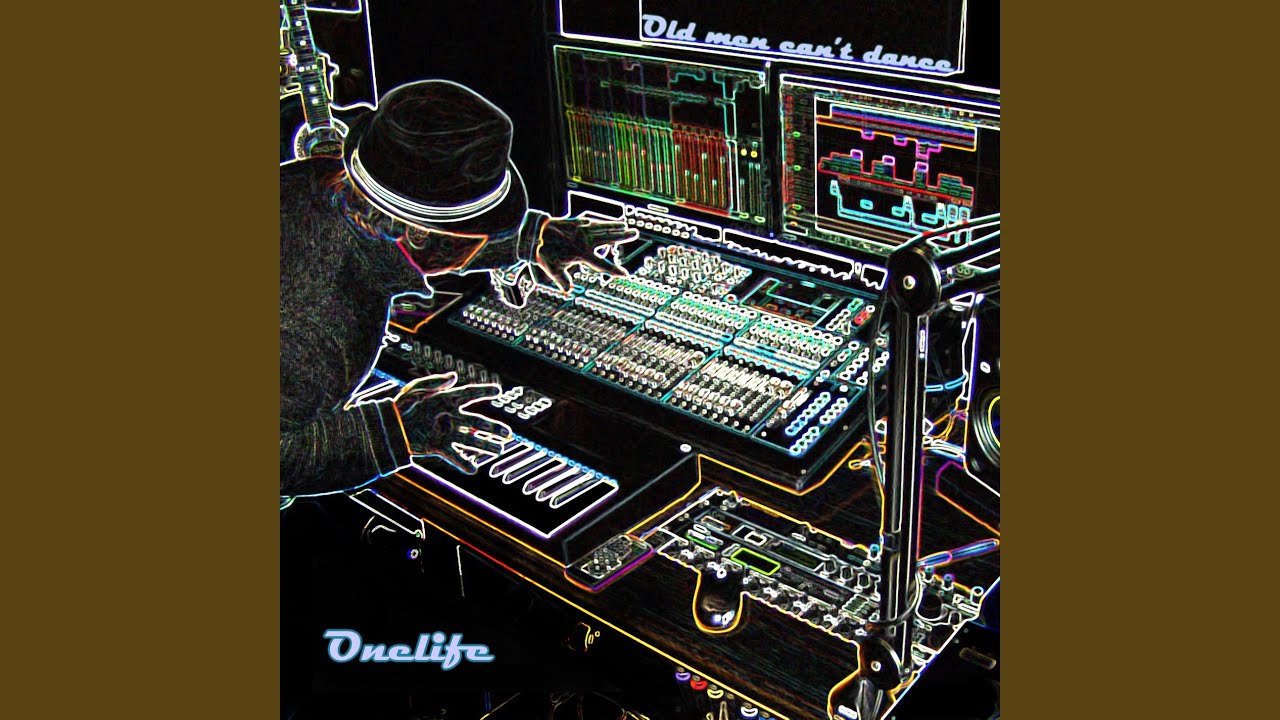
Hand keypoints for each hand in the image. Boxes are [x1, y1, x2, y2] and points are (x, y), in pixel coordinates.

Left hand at [393, 372, 512, 473]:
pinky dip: (463, 463)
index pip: (469, 394)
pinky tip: (473, 469)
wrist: (389, 426)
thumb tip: (454, 376)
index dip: (483, 392)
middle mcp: (451, 417)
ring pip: (470, 439)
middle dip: (493, 428)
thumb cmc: (403, 405)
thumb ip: (435, 382)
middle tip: (508, 433)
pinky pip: (454, 455)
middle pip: (476, 422)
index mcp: (447, 400)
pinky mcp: (438, 446)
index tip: (498, 391)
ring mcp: (446, 433)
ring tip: (499, 450)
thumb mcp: (417, 389)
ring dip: (484, 445)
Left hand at [534, 216, 638, 290]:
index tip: (625, 274)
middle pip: (608, 238)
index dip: (614, 270)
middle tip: (634, 233)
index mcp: (582, 253)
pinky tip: (605, 219)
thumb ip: (562, 280)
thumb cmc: (544, 253)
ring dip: (614, 226)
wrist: (535, 233)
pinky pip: (591, 220)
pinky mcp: (576, 221)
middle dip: (622, 236)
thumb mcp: (553, 270)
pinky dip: (600, 220)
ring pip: (602, 227)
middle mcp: (585, 240)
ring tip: (625, 224)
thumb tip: (567, 291)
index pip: (601, 264)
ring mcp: (581, 229)